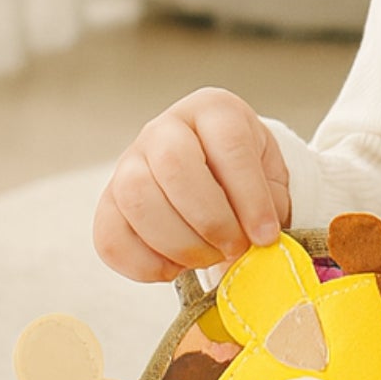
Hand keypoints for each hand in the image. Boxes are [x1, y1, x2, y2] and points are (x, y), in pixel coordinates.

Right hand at [93, 88, 290, 281]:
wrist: (216, 181)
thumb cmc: (246, 179)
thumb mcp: (271, 181)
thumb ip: (269, 207)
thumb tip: (256, 243)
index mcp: (215, 111)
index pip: (230, 144)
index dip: (250, 196)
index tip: (265, 236)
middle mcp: (166, 128)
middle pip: (174, 164)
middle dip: (210, 219)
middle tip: (234, 247)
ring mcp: (130, 161)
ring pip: (137, 198)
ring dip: (178, 243)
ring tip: (208, 258)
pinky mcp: (109, 200)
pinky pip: (110, 236)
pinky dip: (143, 264)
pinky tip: (174, 268)